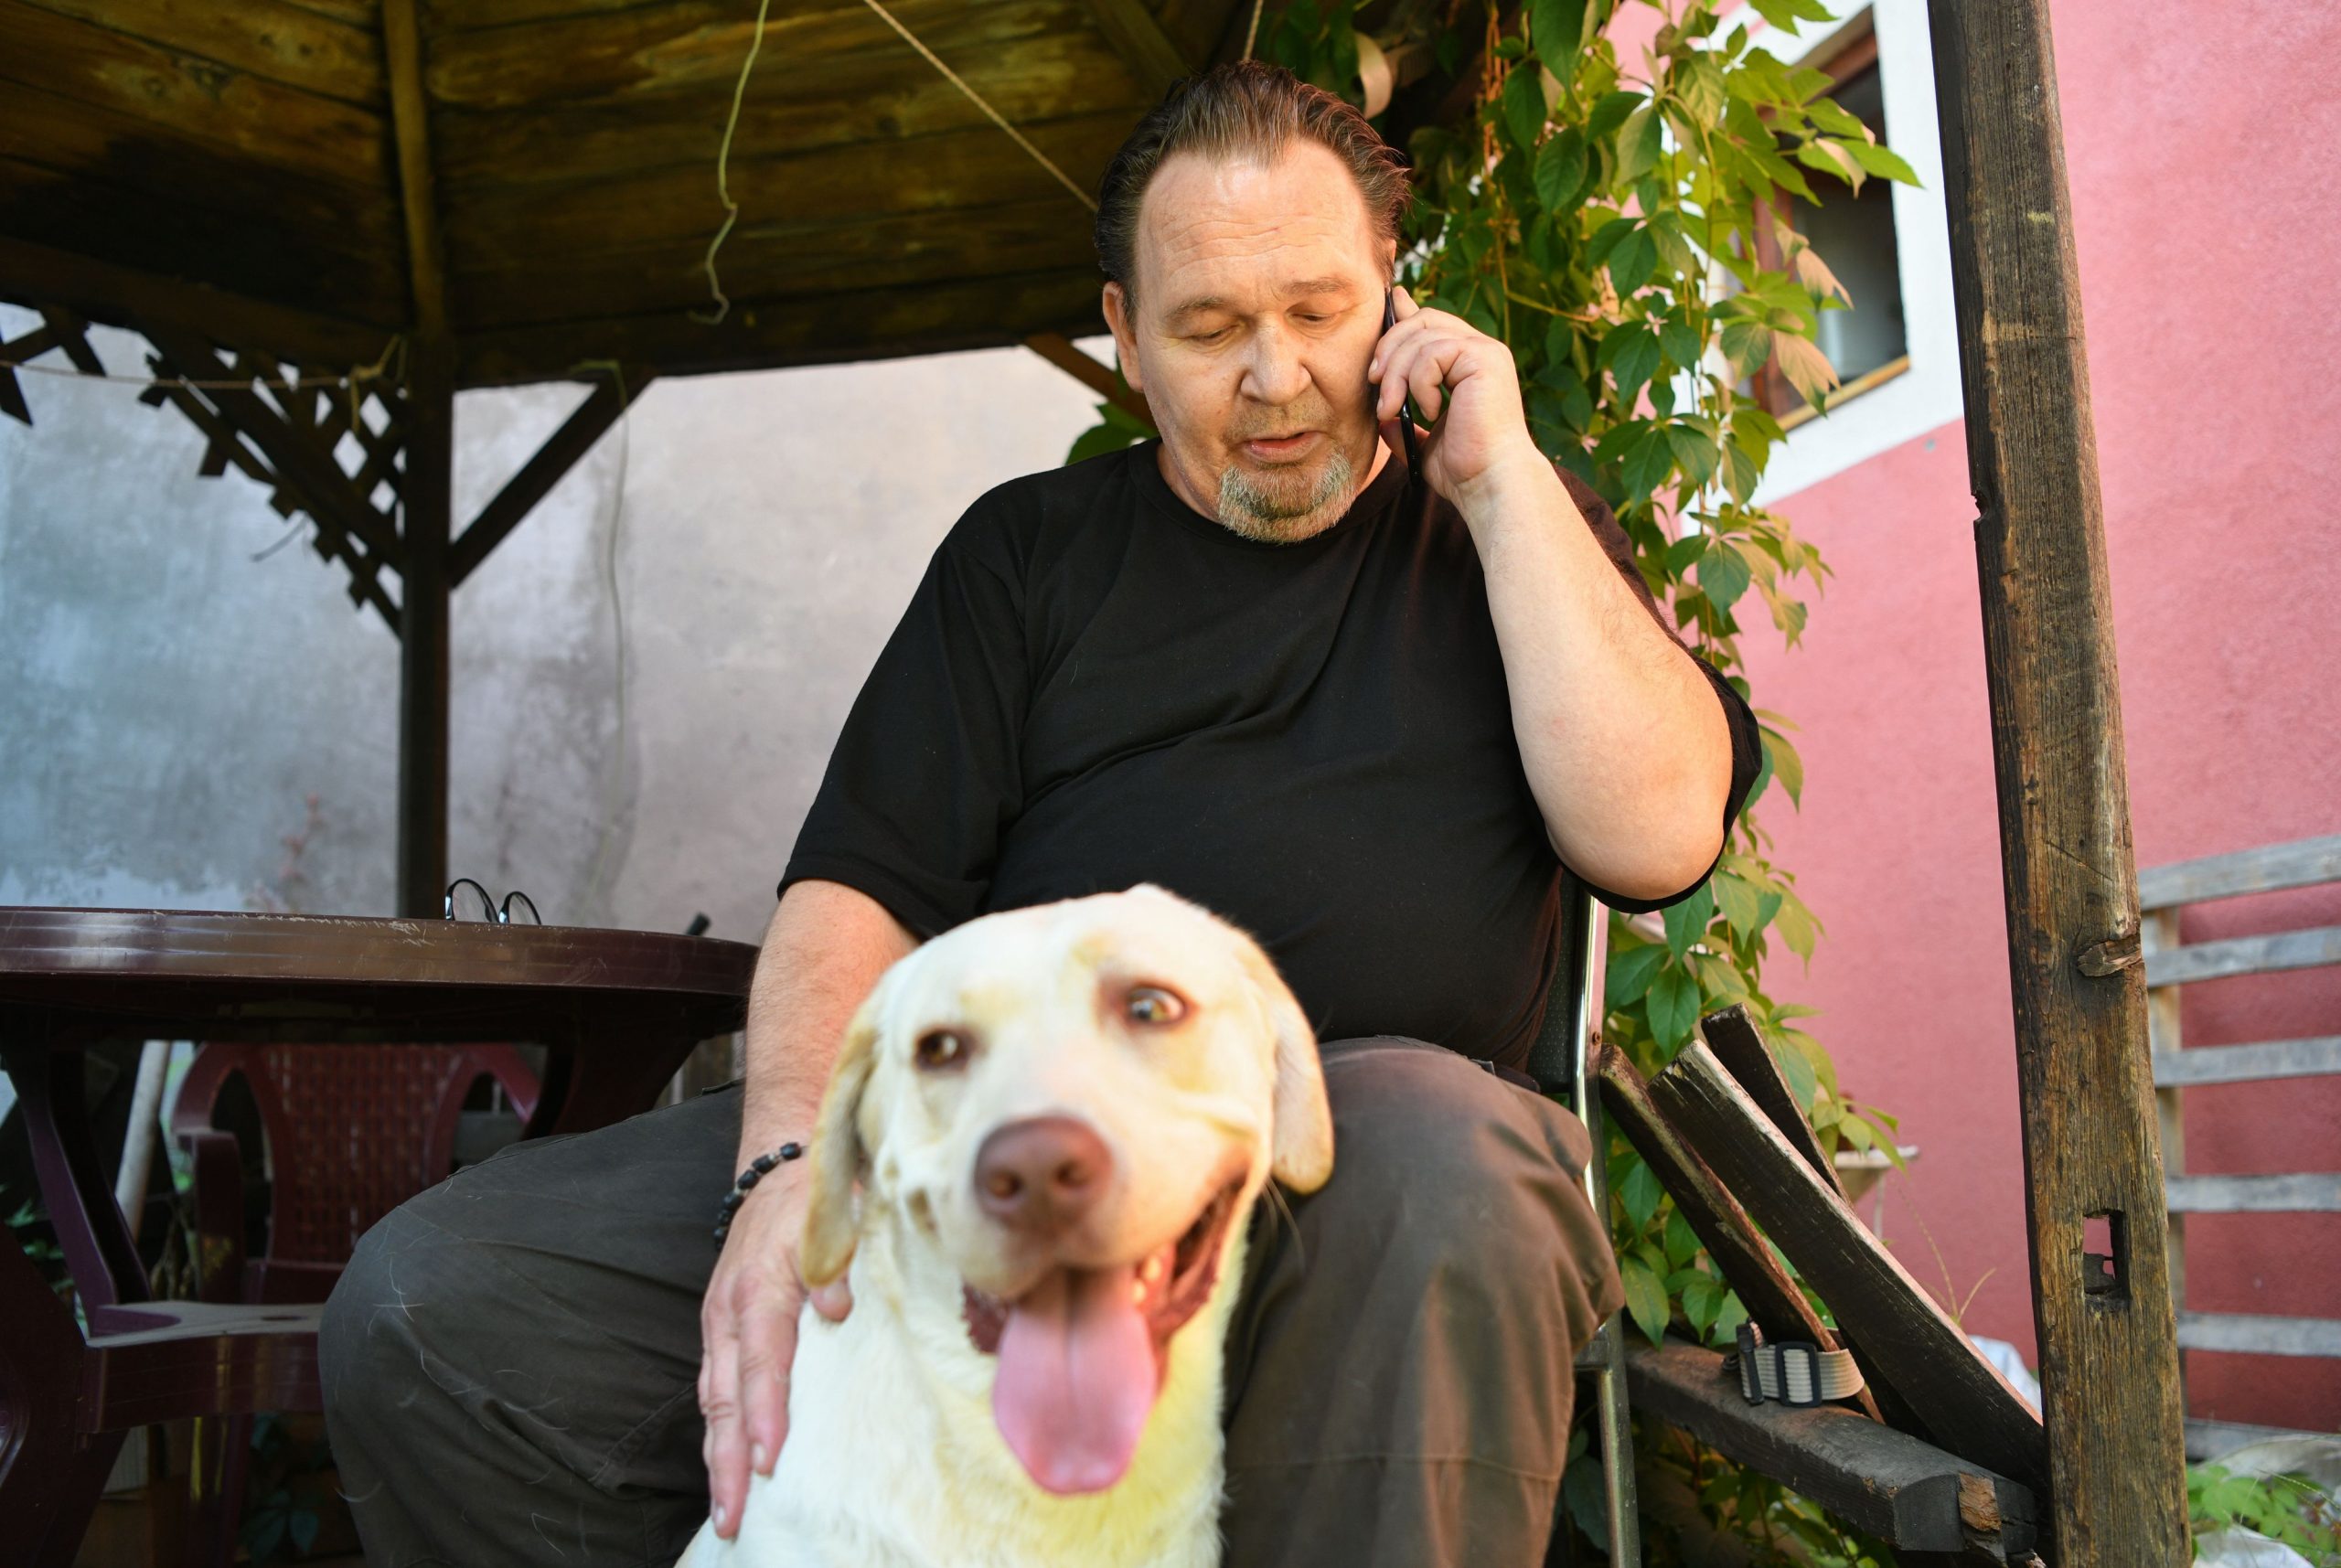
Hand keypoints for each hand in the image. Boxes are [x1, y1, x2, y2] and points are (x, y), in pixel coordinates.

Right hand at [698, 1162, 852, 1539]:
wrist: (776, 1171)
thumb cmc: (811, 1202)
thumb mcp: (830, 1221)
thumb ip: (835, 1265)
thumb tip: (838, 1307)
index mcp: (760, 1290)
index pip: (762, 1362)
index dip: (765, 1413)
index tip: (770, 1460)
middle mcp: (730, 1313)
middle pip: (726, 1398)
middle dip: (728, 1461)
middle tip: (735, 1515)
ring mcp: (718, 1324)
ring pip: (714, 1401)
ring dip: (717, 1457)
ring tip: (726, 1510)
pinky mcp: (719, 1330)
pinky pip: (715, 1389)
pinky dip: (718, 1432)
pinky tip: (725, 1466)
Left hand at [1369, 289, 1545, 505]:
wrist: (1490, 485)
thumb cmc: (1465, 471)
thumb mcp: (1424, 444)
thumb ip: (1404, 425)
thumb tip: (1380, 414)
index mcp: (1470, 364)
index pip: (1434, 322)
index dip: (1406, 312)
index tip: (1388, 306)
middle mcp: (1481, 350)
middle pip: (1422, 320)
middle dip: (1388, 348)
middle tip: (1374, 383)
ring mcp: (1485, 352)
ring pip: (1421, 337)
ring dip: (1395, 374)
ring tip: (1391, 409)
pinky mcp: (1484, 359)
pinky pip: (1432, 353)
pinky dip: (1419, 383)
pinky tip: (1430, 412)